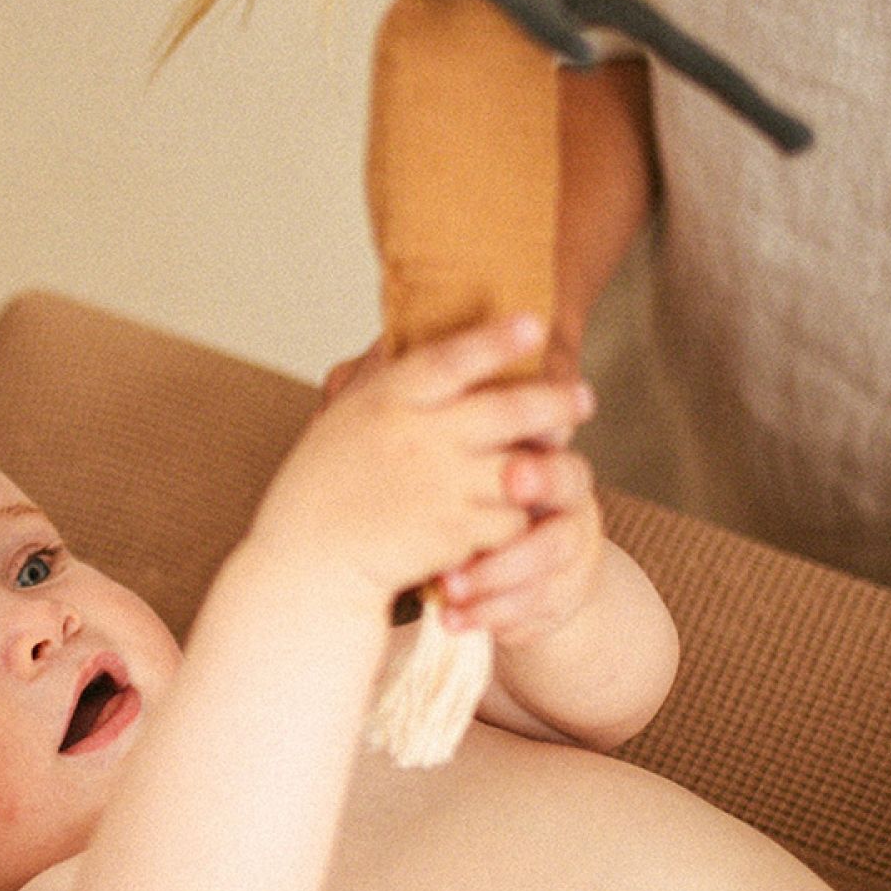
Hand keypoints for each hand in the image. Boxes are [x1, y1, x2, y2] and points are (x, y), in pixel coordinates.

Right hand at [270, 316, 594, 601]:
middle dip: (554, 401)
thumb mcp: (339, 420)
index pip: (452, 357)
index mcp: (386, 400)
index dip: (497, 340)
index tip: (535, 323)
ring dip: (545, 464)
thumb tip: (396, 332)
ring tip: (557, 458)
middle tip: (582, 398)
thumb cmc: (317, 491)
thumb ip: (374, 380)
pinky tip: (507, 517)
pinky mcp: (454, 533)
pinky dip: (513, 519)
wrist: (308, 567)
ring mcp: (440, 486)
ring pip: (520, 466)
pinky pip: (509, 520)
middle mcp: (419, 437)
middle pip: (509, 409)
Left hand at [434, 442, 604, 648]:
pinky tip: (451, 620)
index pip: (562, 468)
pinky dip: (489, 618)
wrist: (526, 556)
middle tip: (466, 559)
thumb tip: (422, 418)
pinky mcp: (558, 602)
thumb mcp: (485, 468)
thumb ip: (471, 453)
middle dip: (515, 551)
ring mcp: (570, 565)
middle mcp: (572, 517)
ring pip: (542, 581)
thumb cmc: (488, 493)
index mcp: (557, 471)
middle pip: (561, 535)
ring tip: (447, 592)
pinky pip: (530, 615)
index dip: (541, 476)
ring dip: (492, 588)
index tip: (509, 477)